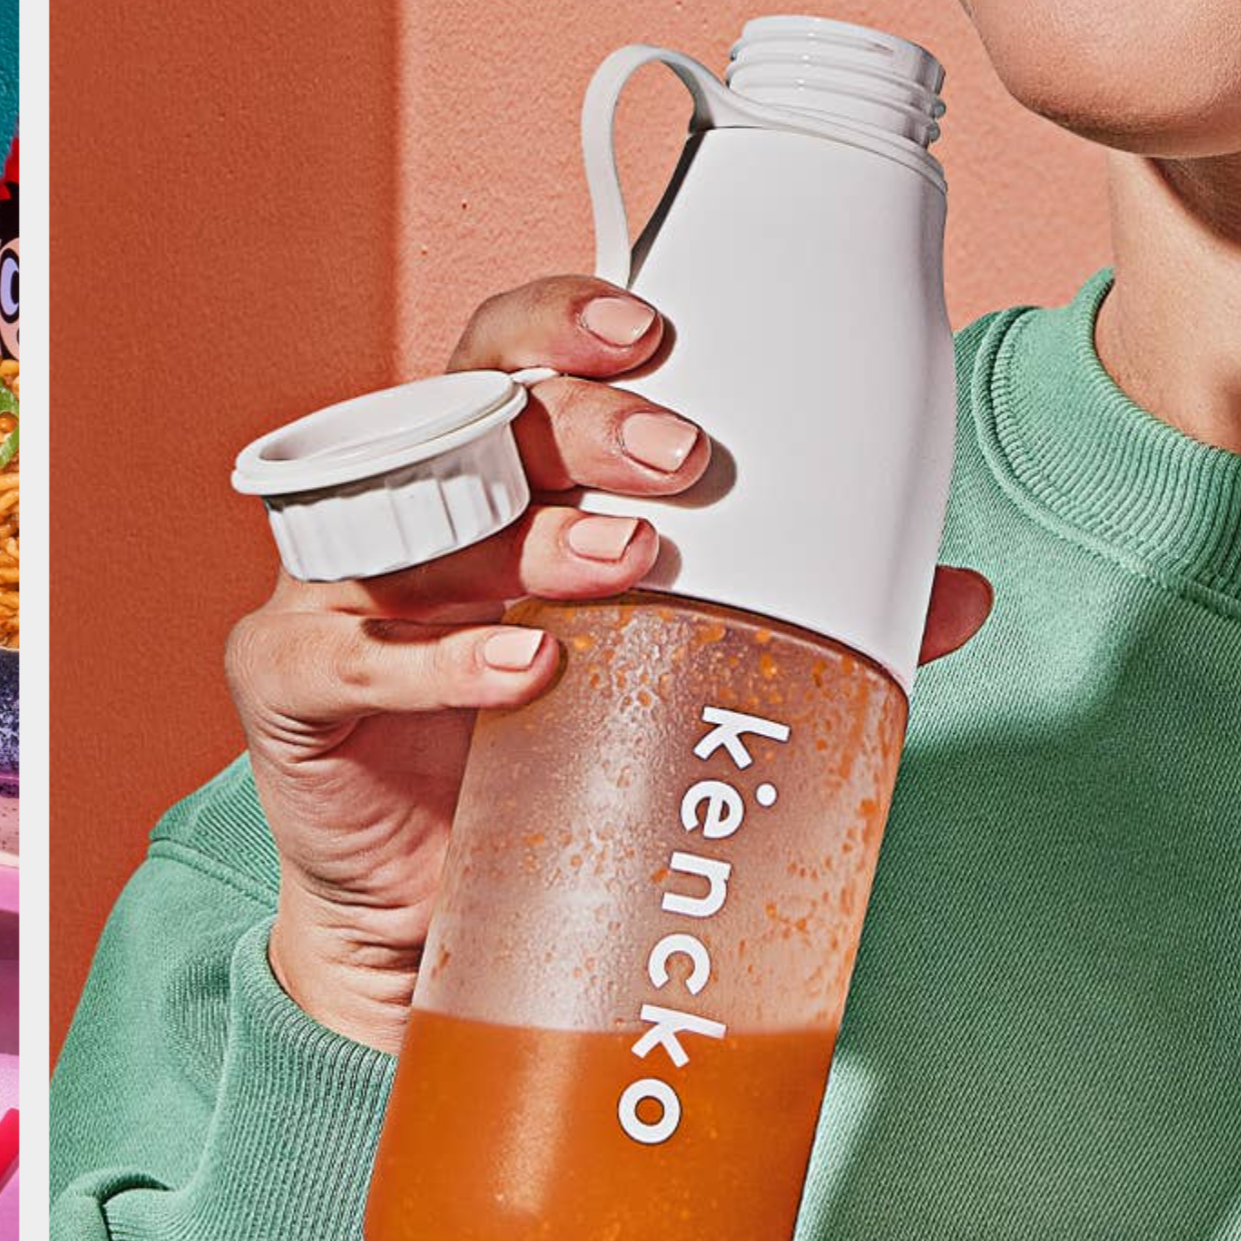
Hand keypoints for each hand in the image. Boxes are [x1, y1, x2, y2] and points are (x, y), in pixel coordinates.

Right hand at [225, 276, 992, 1053]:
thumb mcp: (670, 676)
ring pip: (407, 517)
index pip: (509, 359)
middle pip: (466, 417)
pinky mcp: (285, 683)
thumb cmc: (544, 761)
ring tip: (624, 564)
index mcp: (490, 481)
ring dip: (525, 533)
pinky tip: (521, 670)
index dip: (566, 325)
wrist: (436, 916)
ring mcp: (333, 591)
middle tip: (678, 461)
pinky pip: (343, 654)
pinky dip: (436, 661)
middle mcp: (404, 512)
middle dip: (577, 422)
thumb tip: (955, 598)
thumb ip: (798, 628)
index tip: (657, 335)